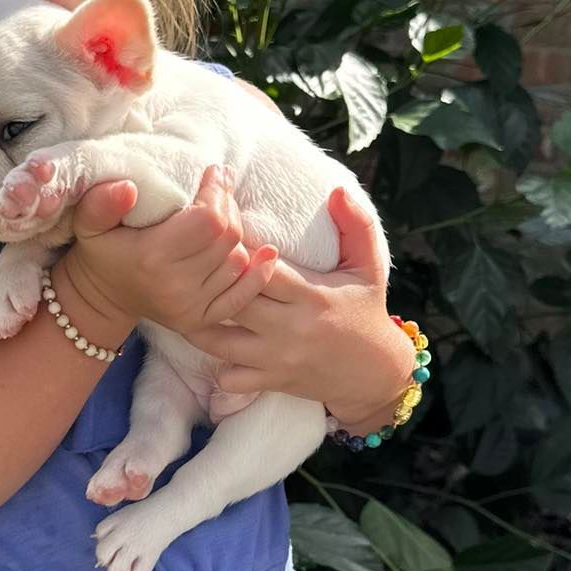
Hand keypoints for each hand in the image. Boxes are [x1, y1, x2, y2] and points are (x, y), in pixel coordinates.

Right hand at [60, 164, 280, 334]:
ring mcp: (191, 307)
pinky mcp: (202, 320)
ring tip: (222, 217)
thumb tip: (128, 188)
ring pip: (239, 261)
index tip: (214, 174)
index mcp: (152, 258)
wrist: (102, 297)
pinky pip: (243, 294)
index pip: (209, 220)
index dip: (218, 193)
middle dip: (229, 207)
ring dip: (237, 235)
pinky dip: (258, 273)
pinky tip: (264, 253)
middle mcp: (175, 287)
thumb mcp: (89, 223)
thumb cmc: (102, 251)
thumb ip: (102, 202)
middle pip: (228, 237)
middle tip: (218, 192)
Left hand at [186, 186, 415, 429]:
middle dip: (213, 284)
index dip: (239, 250)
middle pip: (234, 302)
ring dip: (202, 322)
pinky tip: (218, 343)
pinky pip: (229, 378)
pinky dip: (217, 365)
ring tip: (195, 302)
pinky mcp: (271, 381)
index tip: (226, 234)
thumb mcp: (369, 266)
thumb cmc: (366, 311)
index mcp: (311, 296)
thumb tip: (337, 190)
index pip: (263, 269)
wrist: (375, 374)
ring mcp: (277, 358)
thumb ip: (356, 225)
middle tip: (199, 266)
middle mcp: (290, 328)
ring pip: (220, 342)